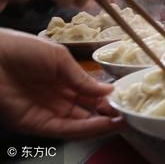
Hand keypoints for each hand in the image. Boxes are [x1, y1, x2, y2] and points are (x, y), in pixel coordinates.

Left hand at [0, 28, 122, 137]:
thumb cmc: (22, 49)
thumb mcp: (59, 59)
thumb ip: (81, 77)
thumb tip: (108, 90)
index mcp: (62, 80)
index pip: (89, 94)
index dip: (107, 98)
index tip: (125, 98)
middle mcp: (56, 99)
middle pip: (86, 112)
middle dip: (107, 114)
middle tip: (128, 113)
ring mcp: (46, 112)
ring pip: (78, 124)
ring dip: (100, 124)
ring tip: (122, 121)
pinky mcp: (35, 123)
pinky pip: (63, 129)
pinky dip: (85, 129)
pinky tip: (103, 124)